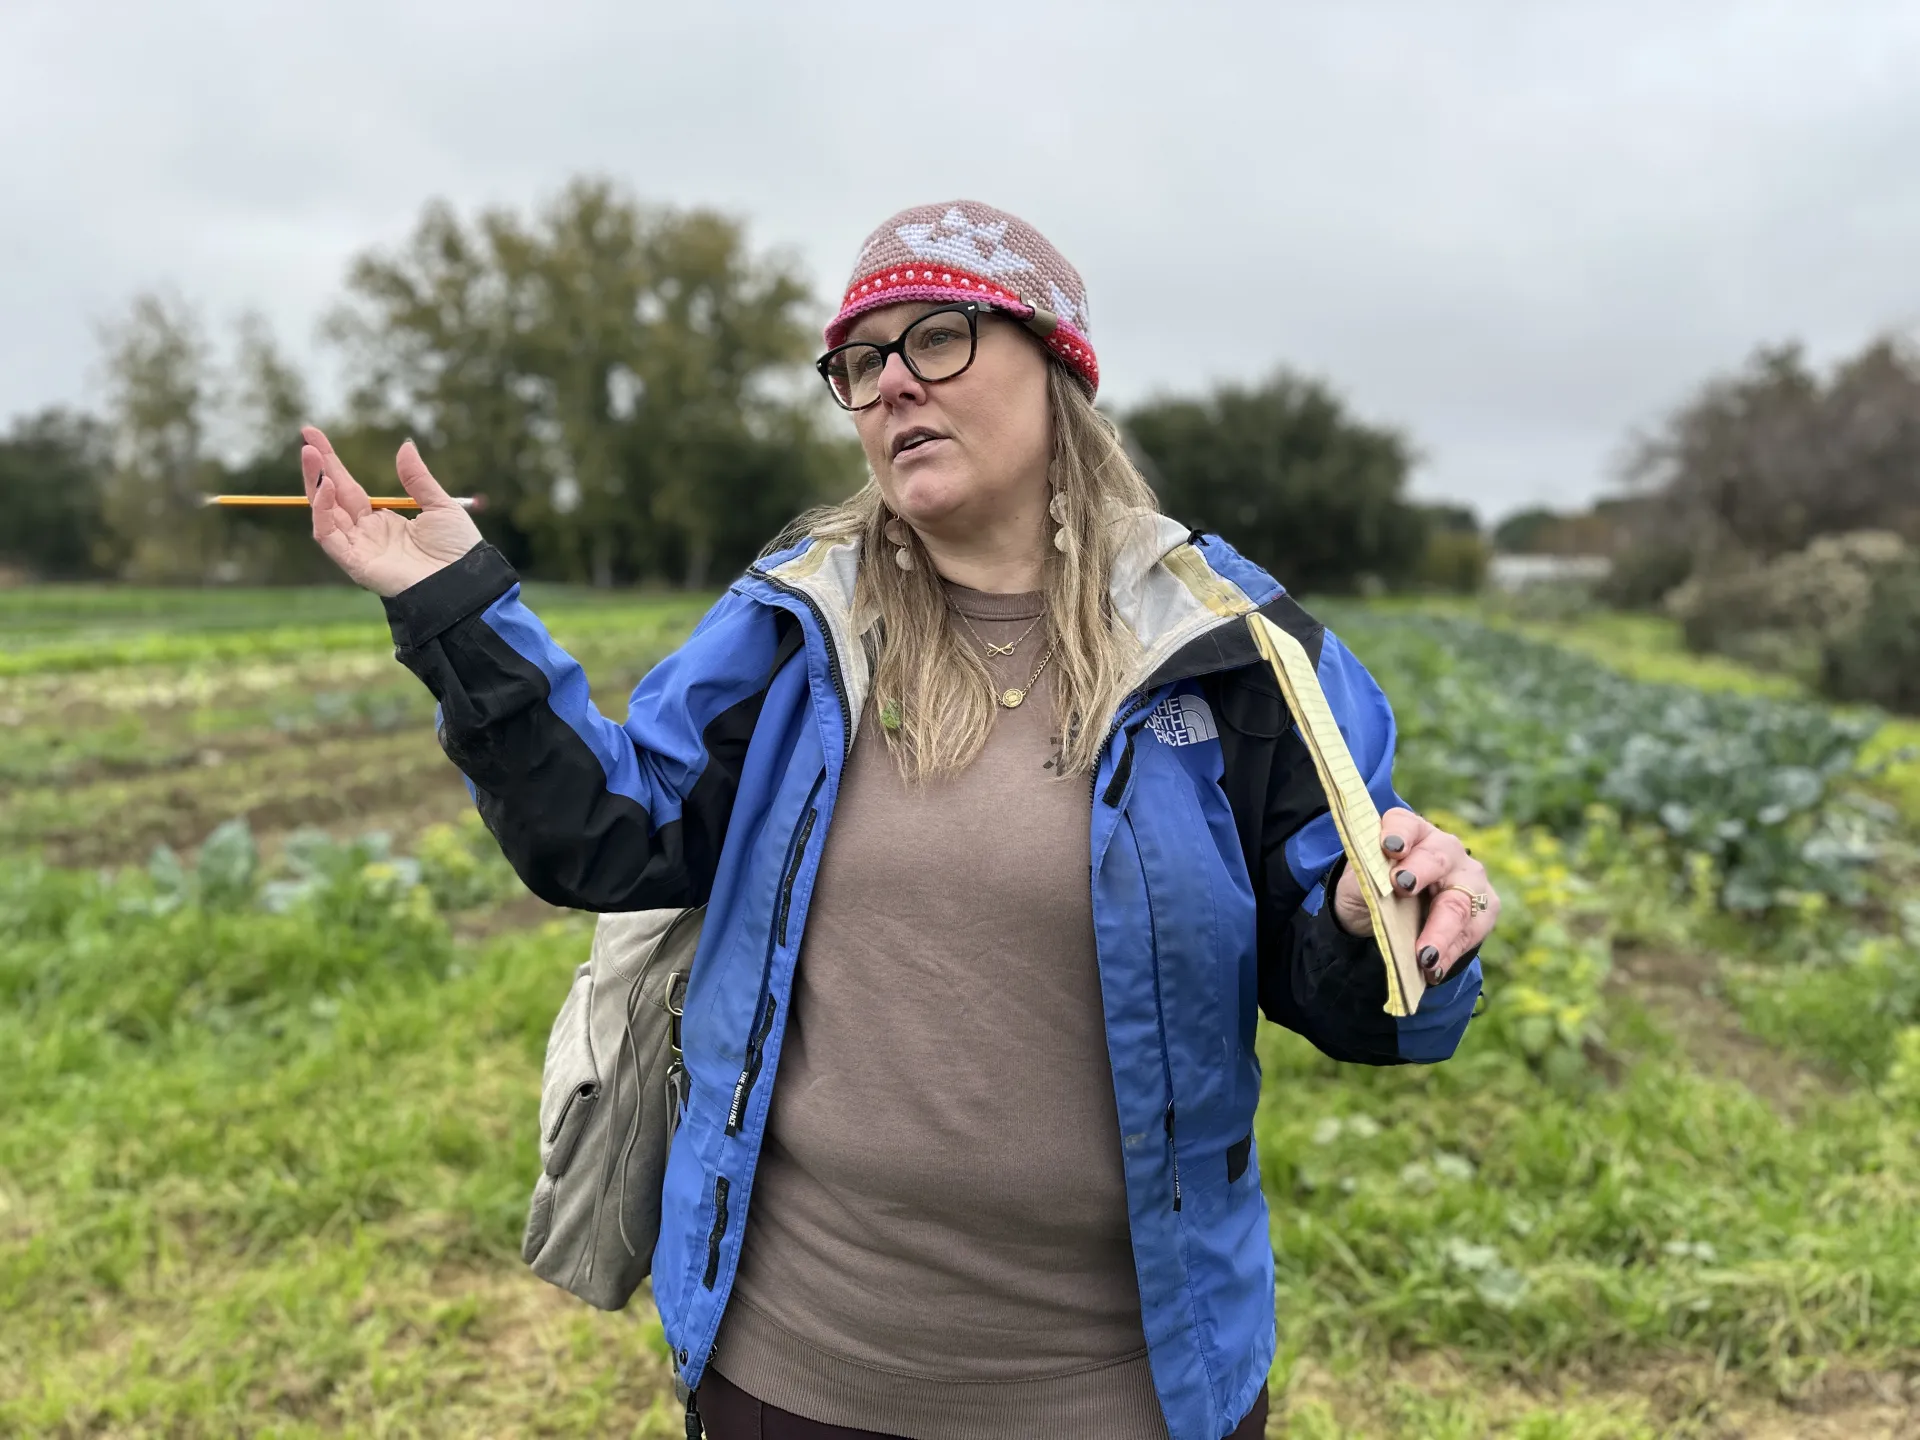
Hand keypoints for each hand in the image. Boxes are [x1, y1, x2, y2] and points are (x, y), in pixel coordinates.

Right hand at [299, 426, 481, 596]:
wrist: (464, 582)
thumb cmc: (457, 551)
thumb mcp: (440, 506)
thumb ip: (418, 478)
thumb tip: (405, 446)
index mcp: (383, 521)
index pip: (349, 488)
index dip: (331, 463)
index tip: (313, 434)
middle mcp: (366, 534)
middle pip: (332, 496)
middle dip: (317, 468)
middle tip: (306, 436)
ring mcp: (359, 549)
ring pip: (324, 514)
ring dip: (315, 484)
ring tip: (311, 454)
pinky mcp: (355, 563)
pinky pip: (329, 536)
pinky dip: (323, 513)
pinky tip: (328, 487)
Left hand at [1332, 807, 1498, 983]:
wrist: (1390, 919)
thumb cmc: (1374, 890)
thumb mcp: (1358, 883)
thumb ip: (1365, 877)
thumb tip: (1374, 882)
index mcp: (1411, 833)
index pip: (1405, 825)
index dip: (1398, 833)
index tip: (1389, 847)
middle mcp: (1445, 848)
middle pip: (1436, 859)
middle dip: (1421, 873)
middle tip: (1403, 887)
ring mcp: (1468, 877)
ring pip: (1459, 902)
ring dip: (1441, 932)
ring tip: (1423, 957)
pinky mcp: (1484, 909)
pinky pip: (1471, 932)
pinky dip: (1450, 953)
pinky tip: (1433, 969)